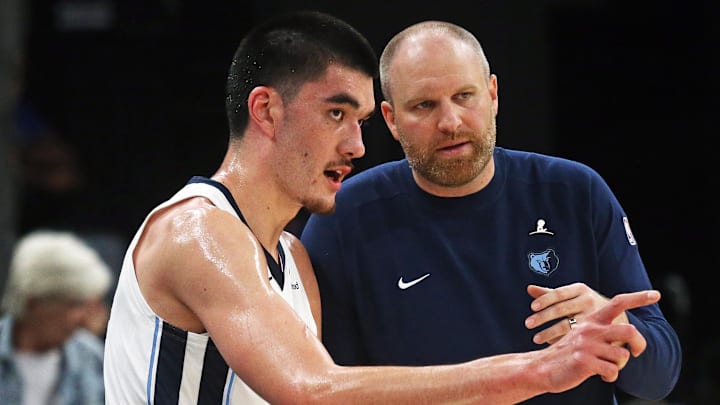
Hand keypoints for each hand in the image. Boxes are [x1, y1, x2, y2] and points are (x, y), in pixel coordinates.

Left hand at [524, 283, 629, 344]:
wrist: (619, 318)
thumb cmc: (585, 305)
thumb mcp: (571, 296)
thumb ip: (550, 293)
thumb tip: (529, 289)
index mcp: (580, 289)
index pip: (559, 293)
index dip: (544, 299)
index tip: (532, 307)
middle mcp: (588, 301)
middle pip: (561, 309)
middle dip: (543, 317)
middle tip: (528, 324)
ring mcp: (594, 317)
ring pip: (567, 325)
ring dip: (549, 332)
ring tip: (536, 338)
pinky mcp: (597, 333)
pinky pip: (575, 338)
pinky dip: (561, 341)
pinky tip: (550, 345)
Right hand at [535, 290, 659, 391]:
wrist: (542, 367)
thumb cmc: (565, 352)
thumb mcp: (576, 333)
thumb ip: (595, 327)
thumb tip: (591, 318)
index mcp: (591, 320)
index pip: (618, 303)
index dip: (638, 298)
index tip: (656, 295)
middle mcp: (590, 329)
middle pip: (629, 331)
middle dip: (638, 344)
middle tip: (635, 352)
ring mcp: (587, 345)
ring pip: (622, 355)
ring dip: (618, 365)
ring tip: (606, 367)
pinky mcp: (585, 361)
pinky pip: (613, 371)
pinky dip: (610, 376)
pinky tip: (600, 375)